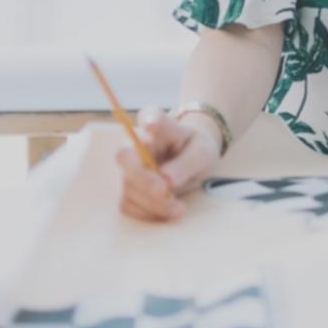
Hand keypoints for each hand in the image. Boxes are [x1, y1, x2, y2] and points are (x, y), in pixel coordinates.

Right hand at [115, 107, 223, 221]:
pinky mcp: (128, 187)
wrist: (192, 158)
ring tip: (179, 209)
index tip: (151, 124)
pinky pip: (128, 204)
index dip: (148, 119)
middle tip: (165, 191)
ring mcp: (130, 166)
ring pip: (128, 186)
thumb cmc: (196, 149)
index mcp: (161, 125)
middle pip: (126, 157)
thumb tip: (167, 180)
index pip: (150, 115)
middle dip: (143, 178)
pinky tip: (167, 212)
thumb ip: (187, 162)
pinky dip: (148, 212)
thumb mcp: (202, 153)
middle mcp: (138, 143)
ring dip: (152, 203)